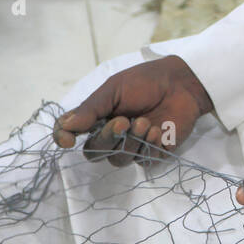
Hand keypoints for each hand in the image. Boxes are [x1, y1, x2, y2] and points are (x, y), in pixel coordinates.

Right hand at [52, 56, 212, 164]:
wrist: (180, 84)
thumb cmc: (145, 82)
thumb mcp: (114, 89)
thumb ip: (91, 108)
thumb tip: (66, 126)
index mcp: (96, 118)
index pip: (70, 134)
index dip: (64, 138)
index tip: (67, 140)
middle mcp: (110, 136)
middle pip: (95, 152)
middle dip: (108, 138)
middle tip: (124, 121)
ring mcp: (132, 146)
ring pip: (119, 160)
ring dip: (131, 143)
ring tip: (145, 122)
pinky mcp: (153, 153)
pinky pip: (144, 161)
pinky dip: (149, 147)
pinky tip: (158, 131)